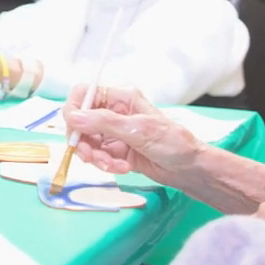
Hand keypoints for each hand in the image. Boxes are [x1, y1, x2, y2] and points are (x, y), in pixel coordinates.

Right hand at [62, 84, 202, 186]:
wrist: (190, 169)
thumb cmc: (173, 143)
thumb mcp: (138, 130)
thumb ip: (104, 123)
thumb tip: (74, 117)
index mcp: (120, 98)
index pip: (84, 95)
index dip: (74, 110)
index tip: (74, 129)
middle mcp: (113, 113)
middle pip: (81, 122)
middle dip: (83, 141)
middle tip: (90, 155)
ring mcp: (114, 133)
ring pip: (87, 142)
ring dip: (95, 156)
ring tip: (112, 165)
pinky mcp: (115, 151)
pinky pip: (98, 156)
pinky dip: (105, 164)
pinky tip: (122, 168)